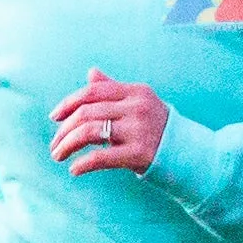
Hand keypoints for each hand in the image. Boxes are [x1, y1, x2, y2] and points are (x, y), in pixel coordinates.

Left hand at [49, 74, 170, 174]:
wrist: (188, 154)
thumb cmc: (158, 128)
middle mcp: (137, 107)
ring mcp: (138, 130)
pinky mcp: (139, 153)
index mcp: (135, 91)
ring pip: (89, 132)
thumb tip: (90, 73)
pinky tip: (74, 169)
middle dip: (64, 129)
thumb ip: (114, 89)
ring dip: (68, 144)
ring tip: (58, 156)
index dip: (69, 103)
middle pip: (87, 112)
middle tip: (54, 144)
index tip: (54, 117)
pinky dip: (83, 163)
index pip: (93, 91)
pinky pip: (101, 156)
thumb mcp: (139, 103)